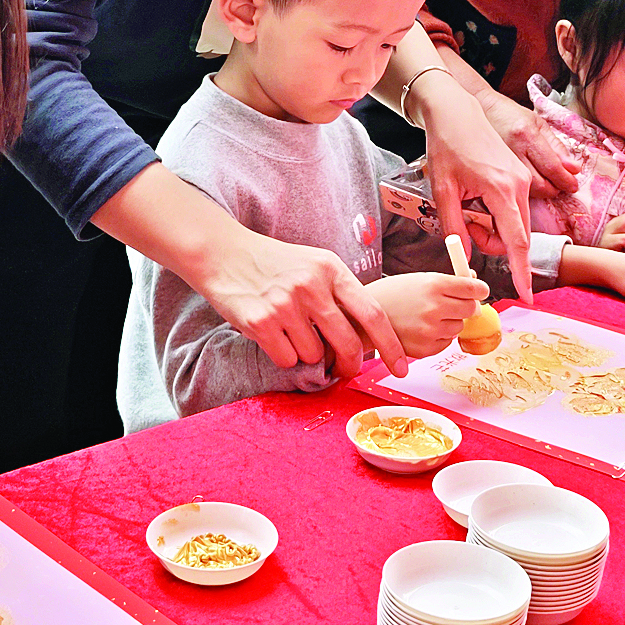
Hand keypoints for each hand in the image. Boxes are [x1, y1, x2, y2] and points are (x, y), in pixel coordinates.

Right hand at [196, 226, 408, 377]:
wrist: (223, 253)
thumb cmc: (273, 263)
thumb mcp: (314, 264)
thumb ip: (339, 292)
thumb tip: (367, 335)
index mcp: (331, 269)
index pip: (372, 313)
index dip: (391, 344)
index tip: (402, 366)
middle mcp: (311, 285)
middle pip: (348, 342)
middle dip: (350, 364)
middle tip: (346, 370)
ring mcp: (285, 304)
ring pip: (314, 355)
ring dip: (305, 353)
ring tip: (289, 331)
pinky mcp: (261, 322)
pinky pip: (287, 359)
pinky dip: (282, 354)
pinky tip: (272, 334)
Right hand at [366, 271, 485, 357]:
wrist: (362, 317)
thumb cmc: (391, 295)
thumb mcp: (419, 280)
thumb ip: (447, 283)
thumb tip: (474, 283)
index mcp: (434, 285)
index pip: (472, 288)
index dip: (479, 289)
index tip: (480, 290)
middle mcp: (434, 307)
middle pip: (471, 309)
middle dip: (467, 306)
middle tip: (456, 304)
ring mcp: (430, 330)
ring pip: (458, 327)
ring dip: (450, 323)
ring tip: (428, 317)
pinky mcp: (425, 348)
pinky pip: (446, 343)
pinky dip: (439, 337)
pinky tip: (422, 329)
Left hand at [417, 74, 537, 305]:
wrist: (456, 114)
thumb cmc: (445, 148)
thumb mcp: (442, 191)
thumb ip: (454, 228)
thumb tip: (463, 258)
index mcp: (501, 190)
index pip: (516, 242)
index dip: (520, 271)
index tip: (527, 296)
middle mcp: (520, 186)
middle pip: (516, 237)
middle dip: (492, 243)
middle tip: (464, 224)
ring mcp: (524, 181)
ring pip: (516, 225)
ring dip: (494, 229)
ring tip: (468, 207)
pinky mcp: (522, 178)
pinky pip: (515, 211)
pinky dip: (498, 216)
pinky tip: (478, 199)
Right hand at [478, 92, 578, 197]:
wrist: (482, 111)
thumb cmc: (511, 115)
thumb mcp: (539, 124)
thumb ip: (557, 147)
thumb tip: (574, 169)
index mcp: (527, 135)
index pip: (552, 166)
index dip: (565, 180)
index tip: (573, 185)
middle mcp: (513, 150)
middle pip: (539, 183)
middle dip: (555, 189)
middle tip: (563, 186)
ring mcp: (501, 162)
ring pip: (526, 189)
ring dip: (543, 192)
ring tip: (550, 185)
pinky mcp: (494, 169)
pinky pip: (514, 186)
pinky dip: (528, 189)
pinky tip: (533, 183)